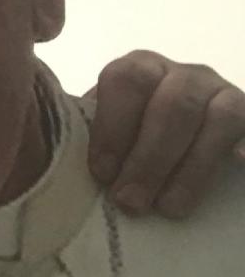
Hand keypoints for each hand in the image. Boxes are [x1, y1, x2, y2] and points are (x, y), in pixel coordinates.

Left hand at [88, 50, 244, 216]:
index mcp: (141, 68)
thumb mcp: (110, 130)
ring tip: (168, 208)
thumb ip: (86, 133)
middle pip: (172, 105)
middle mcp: (185, 75)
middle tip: (130, 202)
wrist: (179, 140)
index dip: (113, 127)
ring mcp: (226, 95)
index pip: (126, 80)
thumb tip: (50, 156)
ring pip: (218, 120)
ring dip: (190, 169)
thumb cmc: (133, 140)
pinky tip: (239, 166)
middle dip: (149, 159)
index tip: (101, 173)